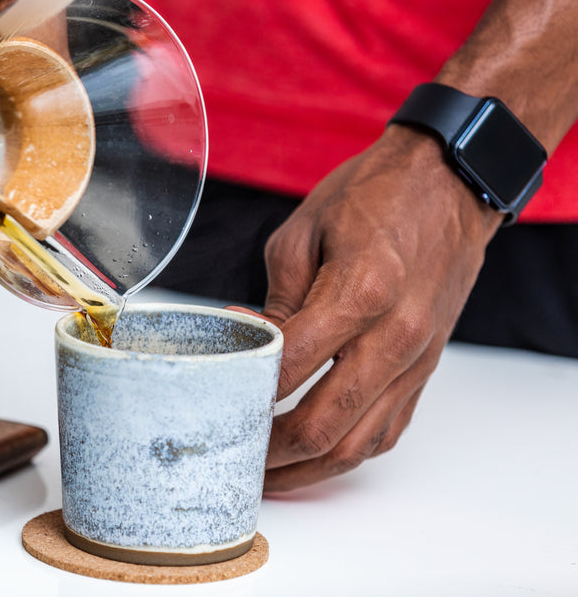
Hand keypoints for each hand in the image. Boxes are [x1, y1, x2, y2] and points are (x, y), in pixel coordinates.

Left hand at [255, 125, 502, 491]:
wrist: (449, 186)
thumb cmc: (373, 197)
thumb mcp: (302, 233)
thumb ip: (276, 301)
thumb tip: (246, 346)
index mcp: (361, 291)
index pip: (290, 367)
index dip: (246, 391)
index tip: (213, 398)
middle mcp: (395, 336)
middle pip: (324, 424)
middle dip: (270, 451)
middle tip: (230, 455)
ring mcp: (415, 360)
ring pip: (356, 444)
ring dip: (306, 469)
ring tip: (264, 475)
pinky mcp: (425, 370)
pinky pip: (385, 431)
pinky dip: (346, 452)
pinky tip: (312, 456)